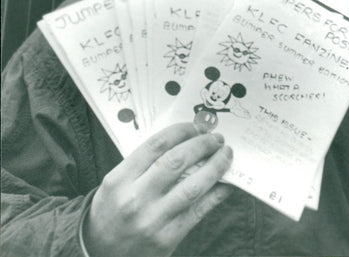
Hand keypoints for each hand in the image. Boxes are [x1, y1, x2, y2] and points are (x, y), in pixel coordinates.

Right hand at [84, 122, 233, 256]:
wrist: (100, 254)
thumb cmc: (112, 212)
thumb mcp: (117, 183)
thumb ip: (144, 163)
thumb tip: (185, 142)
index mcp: (119, 180)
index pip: (156, 145)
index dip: (182, 131)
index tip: (196, 126)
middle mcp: (135, 199)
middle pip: (177, 161)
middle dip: (203, 145)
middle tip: (216, 139)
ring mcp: (152, 220)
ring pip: (194, 186)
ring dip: (216, 166)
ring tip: (225, 155)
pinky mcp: (168, 238)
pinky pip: (200, 210)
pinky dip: (217, 193)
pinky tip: (225, 183)